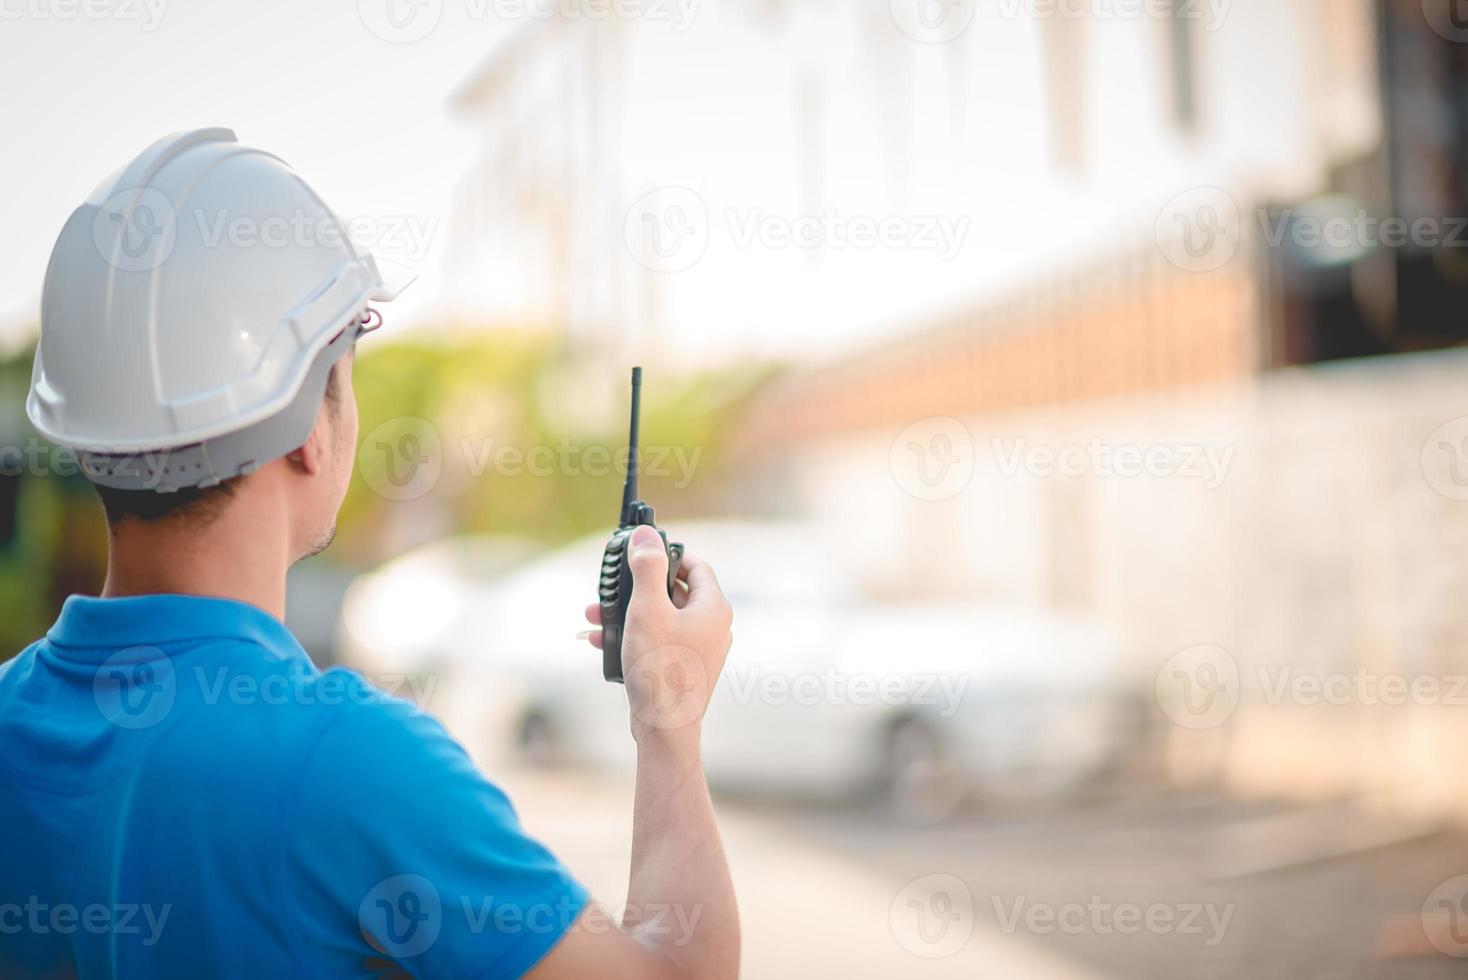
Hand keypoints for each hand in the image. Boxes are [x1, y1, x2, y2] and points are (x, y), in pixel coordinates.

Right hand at [583, 526, 732, 745]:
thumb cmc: (660, 668)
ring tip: (594, 616)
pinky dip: (633, 636)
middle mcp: (713, 627)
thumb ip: (647, 568)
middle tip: (611, 587)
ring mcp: (700, 650)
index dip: (669, 554)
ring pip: (662, 618)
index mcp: (714, 608)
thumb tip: (646, 535)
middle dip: (637, 588)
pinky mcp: (685, 669)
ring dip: (628, 613)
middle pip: (675, 592)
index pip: (696, 565)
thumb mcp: (647, 610)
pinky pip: (659, 641)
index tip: (645, 552)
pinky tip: (601, 641)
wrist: (665, 729)